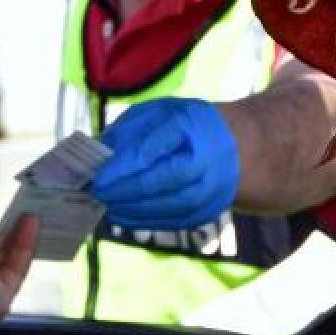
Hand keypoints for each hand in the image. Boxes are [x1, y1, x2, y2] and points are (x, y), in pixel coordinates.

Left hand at [90, 97, 239, 229]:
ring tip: (106, 205)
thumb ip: (129, 131)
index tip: (97, 176)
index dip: (123, 166)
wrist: (238, 145)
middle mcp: (209, 159)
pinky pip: (176, 220)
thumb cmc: (187, 125)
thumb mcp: (158, 113)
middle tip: (97, 192)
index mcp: (192, 126)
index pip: (154, 149)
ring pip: (170, 206)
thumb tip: (97, 153)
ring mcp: (214, 188)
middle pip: (163, 181)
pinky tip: (124, 216)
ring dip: (134, 210)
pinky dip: (147, 221)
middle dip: (125, 190)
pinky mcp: (211, 209)